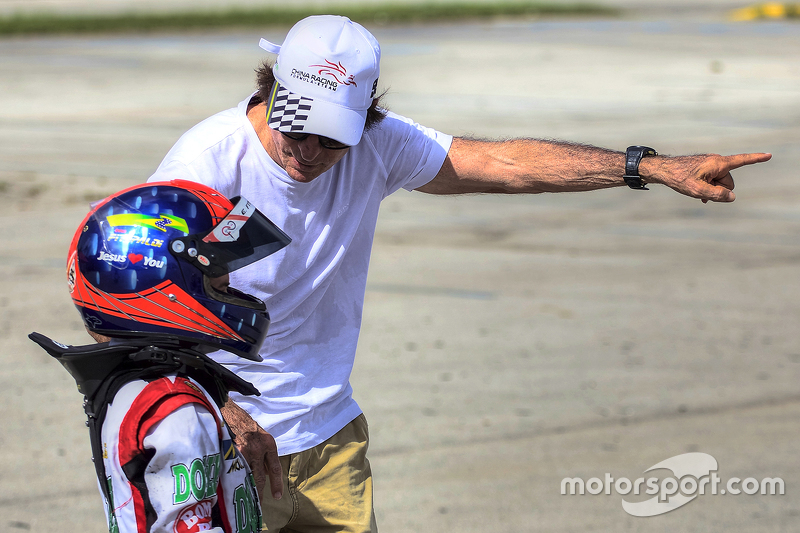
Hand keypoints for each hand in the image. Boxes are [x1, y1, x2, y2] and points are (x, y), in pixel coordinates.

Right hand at [221, 399, 282, 501]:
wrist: (230, 413)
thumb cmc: (245, 425)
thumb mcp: (261, 436)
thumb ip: (265, 453)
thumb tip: (265, 473)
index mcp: (269, 444)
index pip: (275, 468)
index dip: (276, 484)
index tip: (277, 496)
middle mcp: (258, 449)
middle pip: (259, 477)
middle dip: (259, 493)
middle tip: (258, 506)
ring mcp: (243, 452)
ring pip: (246, 477)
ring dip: (245, 489)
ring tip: (245, 502)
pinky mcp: (230, 453)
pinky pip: (233, 471)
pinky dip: (233, 480)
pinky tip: (232, 489)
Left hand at [644, 152, 771, 202]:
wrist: (663, 170)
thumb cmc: (679, 178)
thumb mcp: (698, 190)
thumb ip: (717, 194)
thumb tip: (732, 197)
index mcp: (718, 163)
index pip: (741, 160)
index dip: (756, 159)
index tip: (769, 155)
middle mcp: (716, 161)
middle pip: (728, 181)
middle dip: (720, 190)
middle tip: (702, 193)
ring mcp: (710, 164)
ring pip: (719, 182)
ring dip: (712, 189)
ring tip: (697, 192)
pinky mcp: (704, 168)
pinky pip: (712, 180)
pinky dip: (708, 187)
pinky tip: (700, 195)